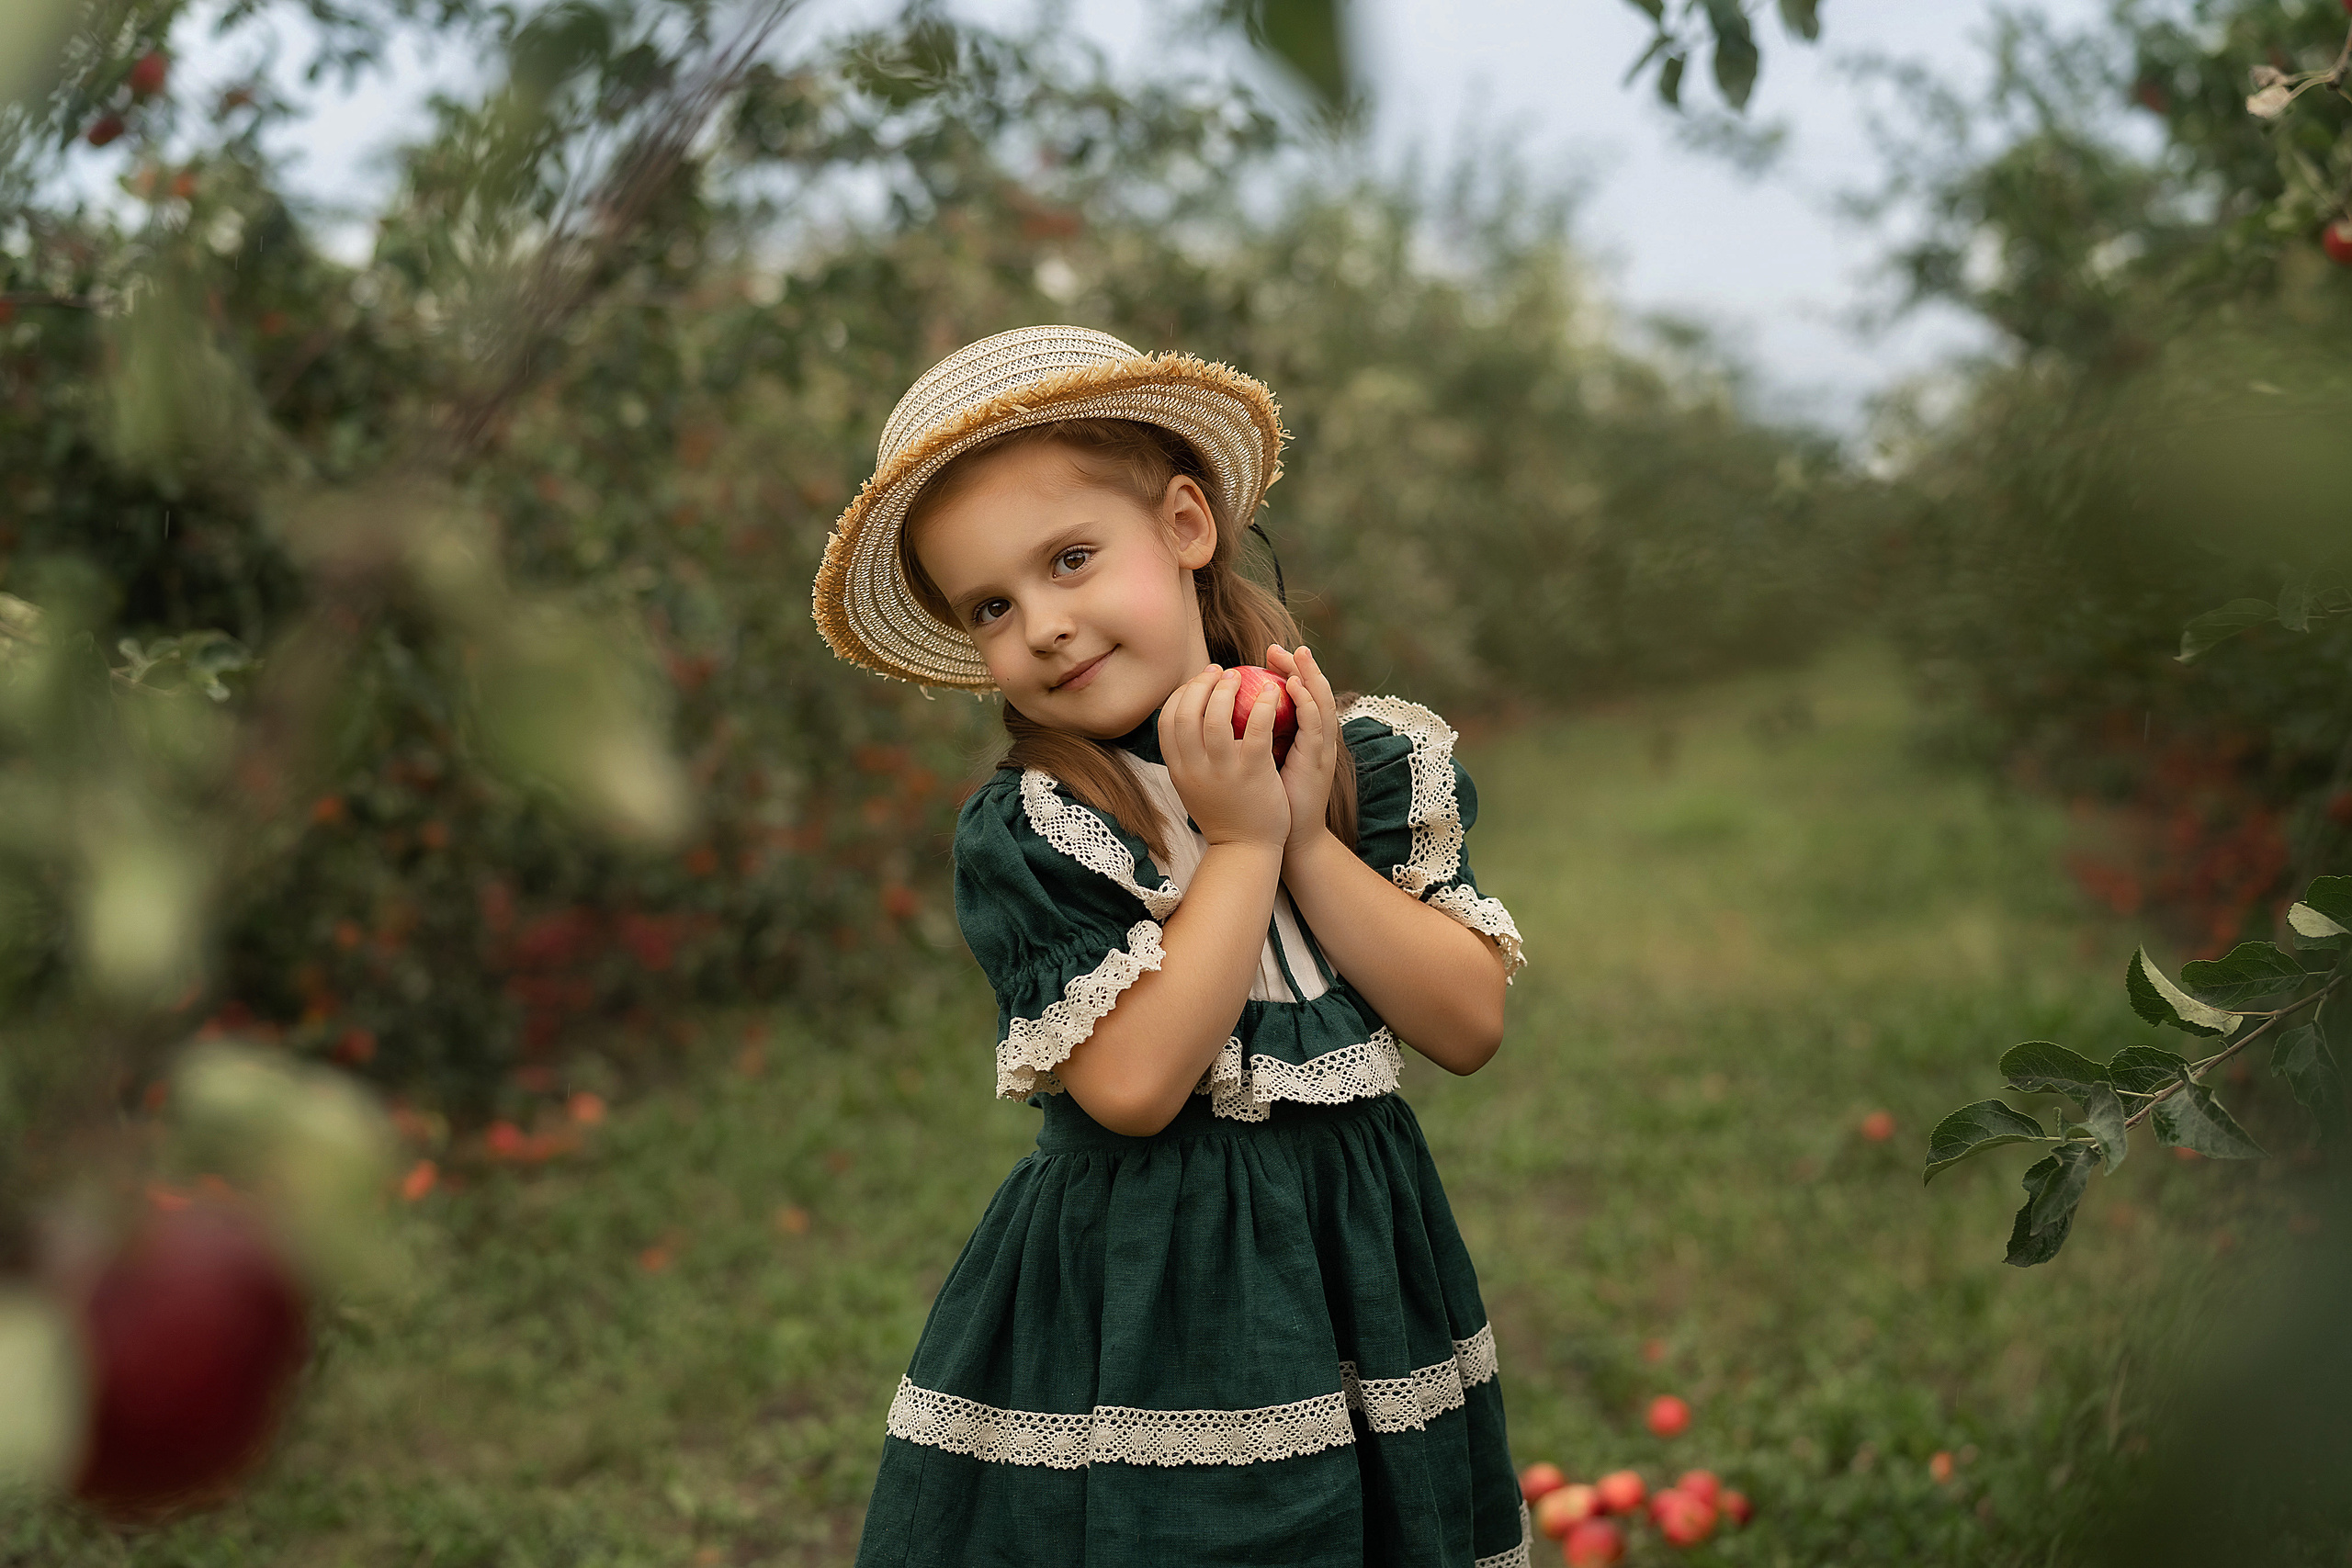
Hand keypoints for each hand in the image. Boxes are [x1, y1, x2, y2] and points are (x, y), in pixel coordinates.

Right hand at [1159, 663, 1290, 848]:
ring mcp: (1223, 770)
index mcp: (1178, 769)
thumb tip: (1189, 719)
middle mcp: (1194, 768)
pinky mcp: (1253, 772)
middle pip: (1186, 712)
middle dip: (1202, 684)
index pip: (1167, 720)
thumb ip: (1188, 756)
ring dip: (1227, 689)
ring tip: (1241, 678)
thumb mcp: (1193, 786)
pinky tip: (1272, 692)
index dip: (1182, 694)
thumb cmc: (1224, 813)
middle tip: (1221, 673)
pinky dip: (1263, 704)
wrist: (1245, 849)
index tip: (1200, 682)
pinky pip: (1256, 728)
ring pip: (1215, 716)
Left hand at [1265, 643, 1338, 856]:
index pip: (1299, 693)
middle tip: (1279, 646)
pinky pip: (1315, 723)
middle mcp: (1316, 739)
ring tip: (1295, 653)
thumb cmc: (1269, 803)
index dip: (1288, 669)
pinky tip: (1292, 685)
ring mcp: (1321, 748)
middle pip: (1314, 688)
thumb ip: (1252, 737)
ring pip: (1320, 700)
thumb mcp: (1260, 763)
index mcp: (1302, 737)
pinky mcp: (1318, 760)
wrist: (1289, 839)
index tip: (1269, 652)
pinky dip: (1306, 700)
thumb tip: (1226, 713)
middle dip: (1300, 663)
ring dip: (1309, 673)